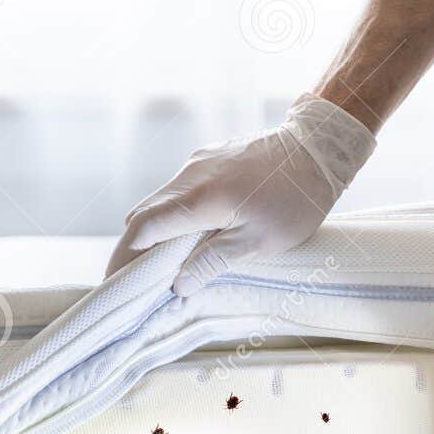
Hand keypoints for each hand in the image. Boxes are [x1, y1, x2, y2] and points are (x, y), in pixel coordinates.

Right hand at [105, 94, 375, 292]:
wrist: (318, 148)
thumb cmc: (296, 200)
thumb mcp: (259, 241)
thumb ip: (213, 261)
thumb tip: (178, 285)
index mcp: (201, 198)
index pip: (144, 230)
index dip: (125, 259)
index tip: (116, 285)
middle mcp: (191, 176)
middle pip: (143, 215)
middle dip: (133, 249)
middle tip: (132, 282)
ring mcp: (197, 162)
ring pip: (160, 200)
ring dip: (154, 231)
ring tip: (159, 264)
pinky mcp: (208, 158)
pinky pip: (178, 189)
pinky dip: (173, 214)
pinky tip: (186, 234)